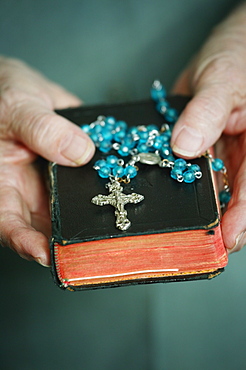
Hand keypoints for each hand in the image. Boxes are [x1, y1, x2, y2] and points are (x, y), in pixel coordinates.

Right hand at [0, 57, 94, 265]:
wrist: (22, 88)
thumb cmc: (4, 95)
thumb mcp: (17, 107)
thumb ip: (42, 128)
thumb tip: (80, 152)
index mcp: (3, 183)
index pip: (9, 222)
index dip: (24, 242)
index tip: (46, 254)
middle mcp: (30, 191)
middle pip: (46, 227)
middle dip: (70, 241)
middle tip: (93, 249)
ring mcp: (55, 184)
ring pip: (74, 211)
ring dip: (94, 220)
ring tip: (114, 228)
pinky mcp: (76, 173)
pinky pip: (92, 186)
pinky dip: (107, 190)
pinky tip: (123, 193)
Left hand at [171, 4, 245, 252]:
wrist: (225, 51)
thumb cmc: (239, 57)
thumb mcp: (224, 79)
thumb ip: (208, 111)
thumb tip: (186, 146)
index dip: (242, 217)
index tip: (227, 239)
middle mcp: (238, 158)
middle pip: (230, 198)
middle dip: (213, 221)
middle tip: (192, 240)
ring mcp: (216, 157)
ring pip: (205, 190)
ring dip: (191, 206)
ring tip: (172, 225)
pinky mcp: (194, 151)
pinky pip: (184, 172)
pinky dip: (173, 182)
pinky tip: (162, 193)